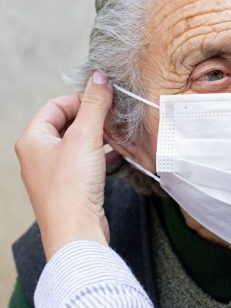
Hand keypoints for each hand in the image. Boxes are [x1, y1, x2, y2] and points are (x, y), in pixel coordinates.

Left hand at [15, 71, 114, 259]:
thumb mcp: (86, 137)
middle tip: (116, 117)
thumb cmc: (72, 188)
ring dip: (101, 137)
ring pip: (79, 143)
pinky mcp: (71, 187)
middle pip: (68, 123)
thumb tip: (100, 77)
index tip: (106, 100)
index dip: (82, 99)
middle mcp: (39, 155)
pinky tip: (120, 157)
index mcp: (33, 139)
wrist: (77, 231)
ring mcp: (54, 172)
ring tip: (121, 136)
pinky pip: (86, 162)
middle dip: (94, 118)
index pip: (56, 105)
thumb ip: (95, 104)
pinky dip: (103, 156)